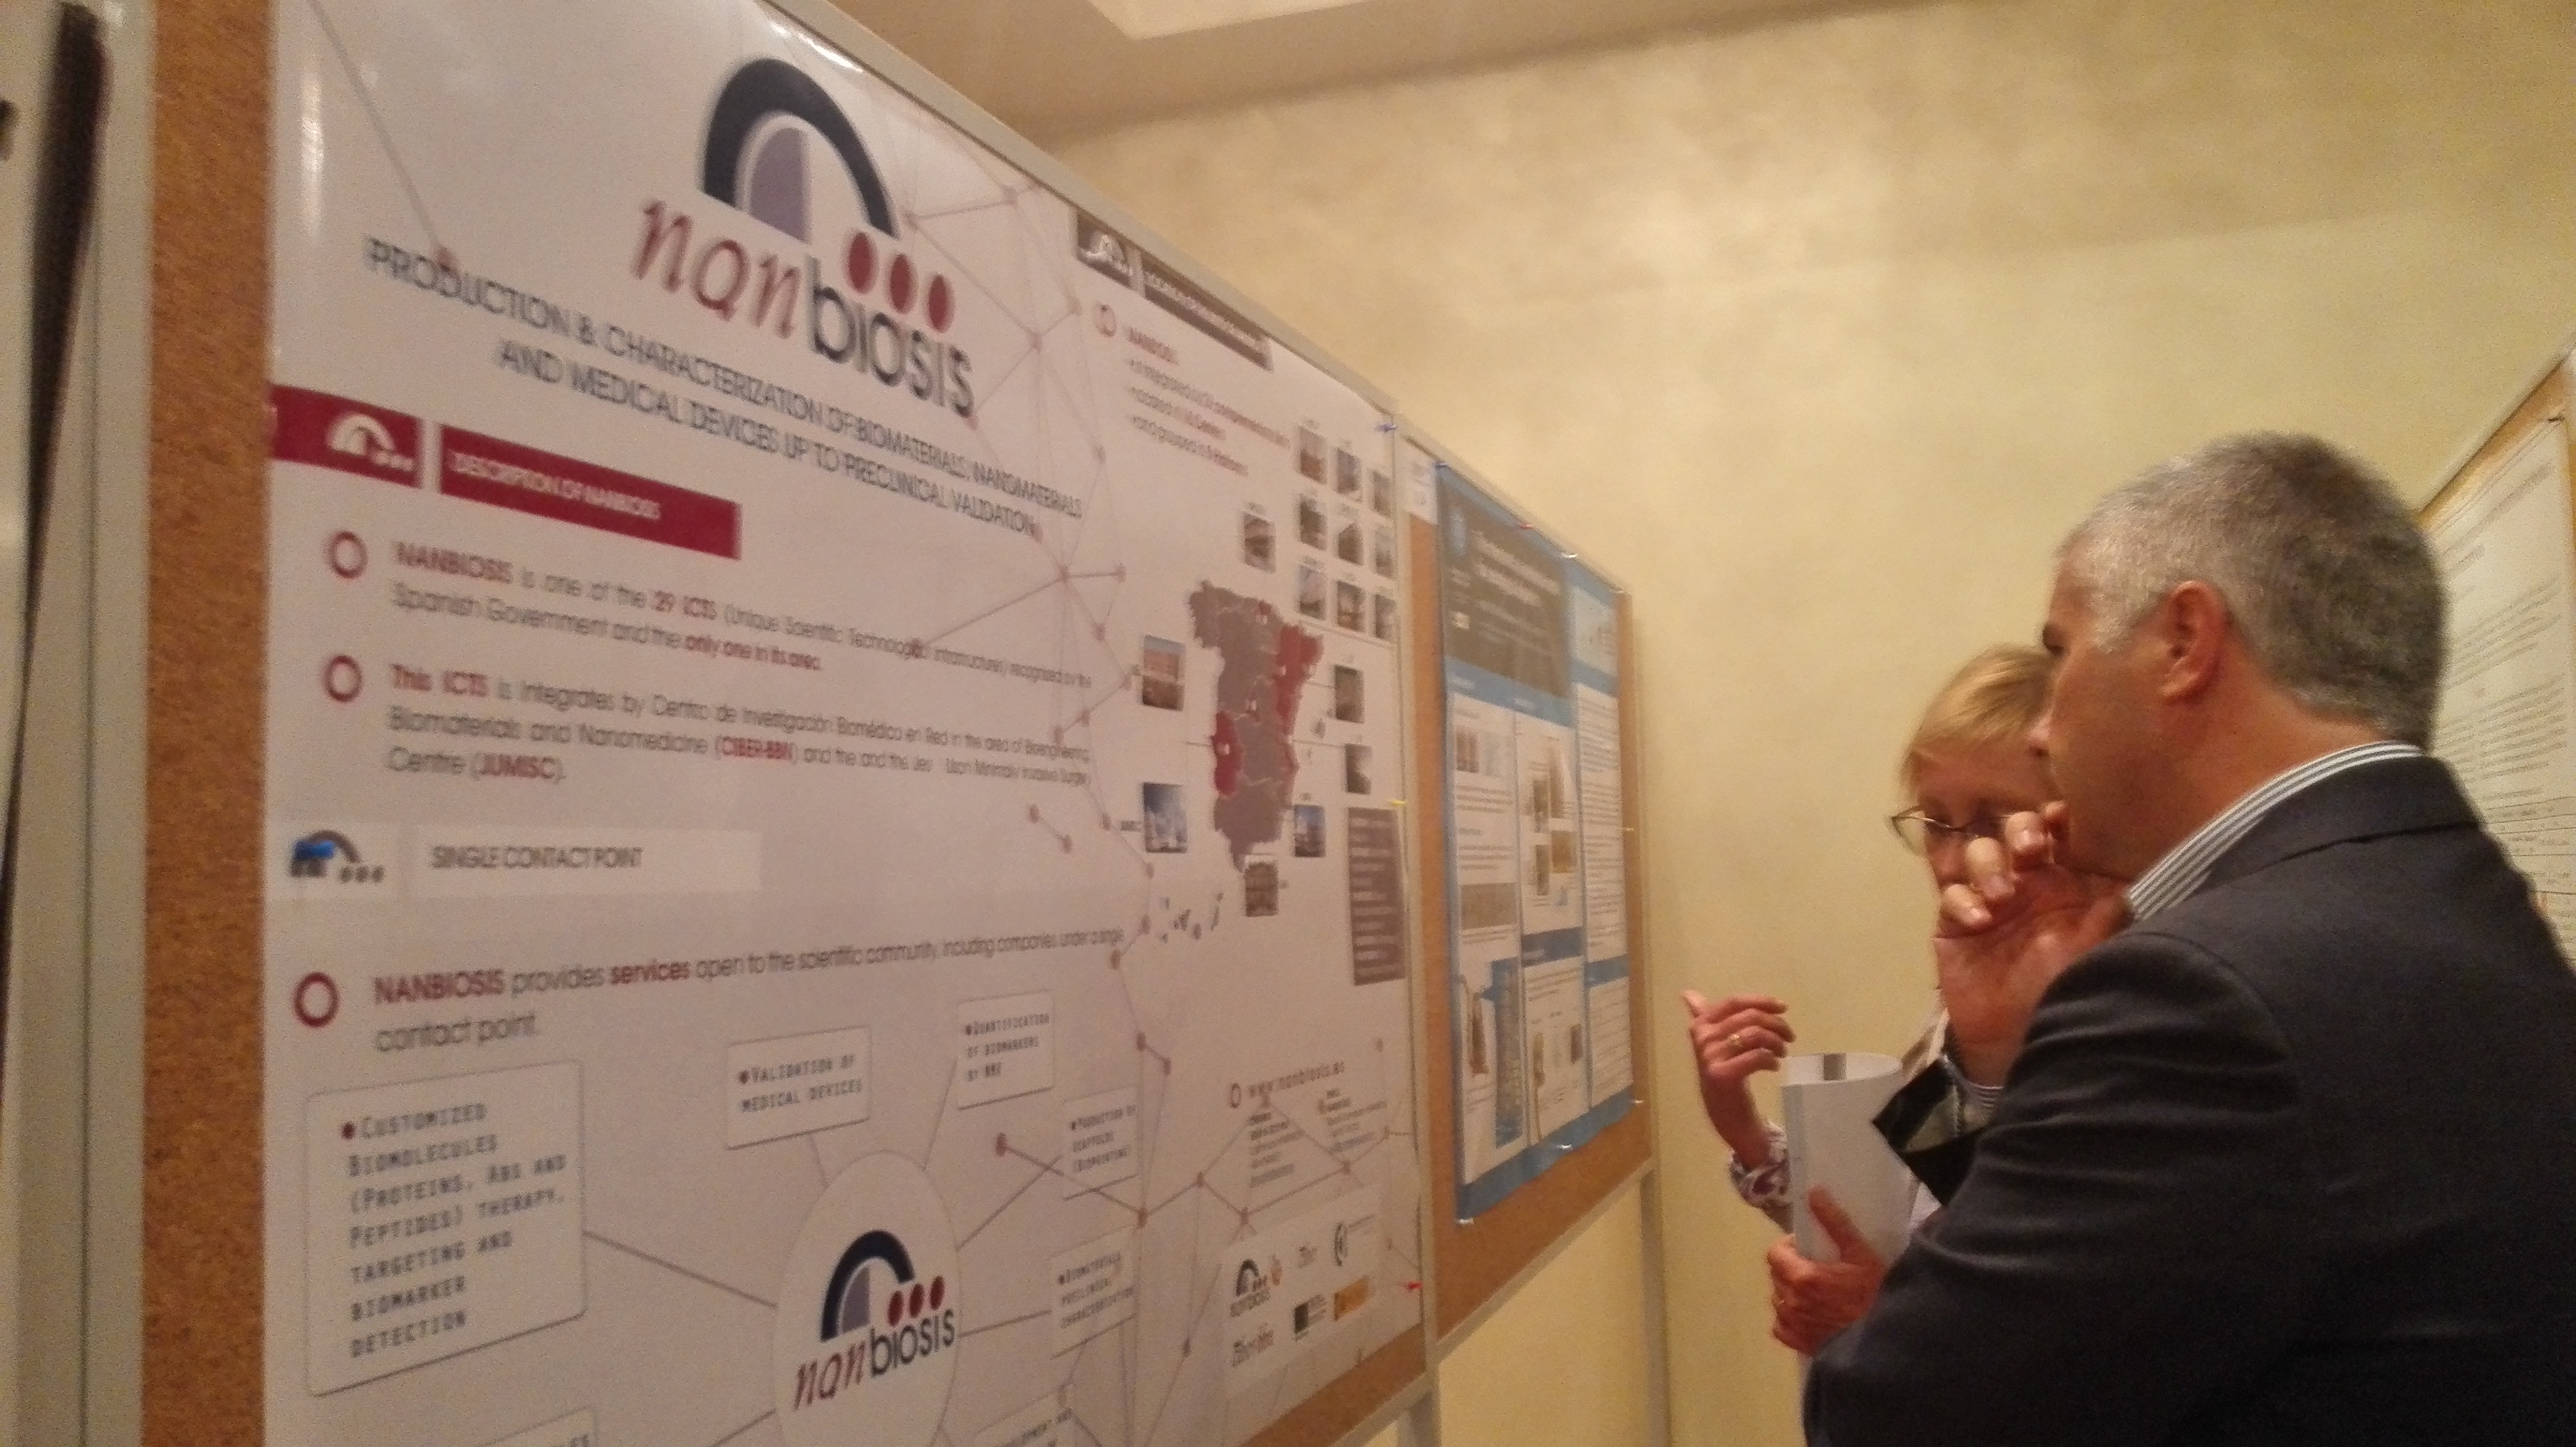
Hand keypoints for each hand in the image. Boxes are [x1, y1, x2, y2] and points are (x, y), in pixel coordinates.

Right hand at [1681, 989, 1793, 1166]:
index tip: (1783, 1007)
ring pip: (1755, 1035)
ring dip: (1776, 1041)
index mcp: (1700, 1025)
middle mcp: (1702, 1038)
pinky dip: (1771, 1059)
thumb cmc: (1723, 1073)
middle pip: (1749, 1018)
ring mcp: (1710, 1057)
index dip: (1761, 1001)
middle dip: (1775, 1024)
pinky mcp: (1723, 1076)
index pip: (1734, 1002)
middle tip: (1789, 1036)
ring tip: (1783, 1051)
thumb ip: (1702, 1016)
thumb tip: (1686, 992)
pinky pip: (1756, 1056)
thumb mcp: (1713, 1042)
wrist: (1724, 1115)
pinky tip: (1774, 1065)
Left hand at [1767, 1188, 1884, 1354]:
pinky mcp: (1797, 1343)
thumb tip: (1813, 1193)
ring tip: (1815, 1292)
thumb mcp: (1860, 1253)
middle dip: (1790, 1267)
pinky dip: (1790, 1317)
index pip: (1774, 1254)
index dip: (1788, 1248)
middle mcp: (1790, 1301)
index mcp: (1802, 1277)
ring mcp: (1792, 1324)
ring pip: (1779, 1299)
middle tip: (1815, 1268)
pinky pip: (1781, 1325)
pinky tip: (1809, 1314)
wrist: (1883, 1342)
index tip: (1806, 1249)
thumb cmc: (1874, 1295)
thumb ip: (1834, 1222)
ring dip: (1790, 1291)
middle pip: (1776, 1275)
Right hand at [1936, 805, 2128, 1084]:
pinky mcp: (1955, 923)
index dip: (2056, 820)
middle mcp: (2026, 885)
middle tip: (2029, 849)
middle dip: (2019, 830)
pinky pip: (1951, 894)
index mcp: (2063, 885)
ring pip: (1978, 853)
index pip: (2059, 838)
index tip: (2060, 819)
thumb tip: (2132, 875)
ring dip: (1989, 865)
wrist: (2019, 1042)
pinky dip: (1963, 900)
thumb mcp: (2093, 952)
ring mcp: (1988, 900)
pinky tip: (1980, 921)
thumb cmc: (2062, 994)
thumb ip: (2108, 914)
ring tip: (2002, 897)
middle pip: (2014, 833)